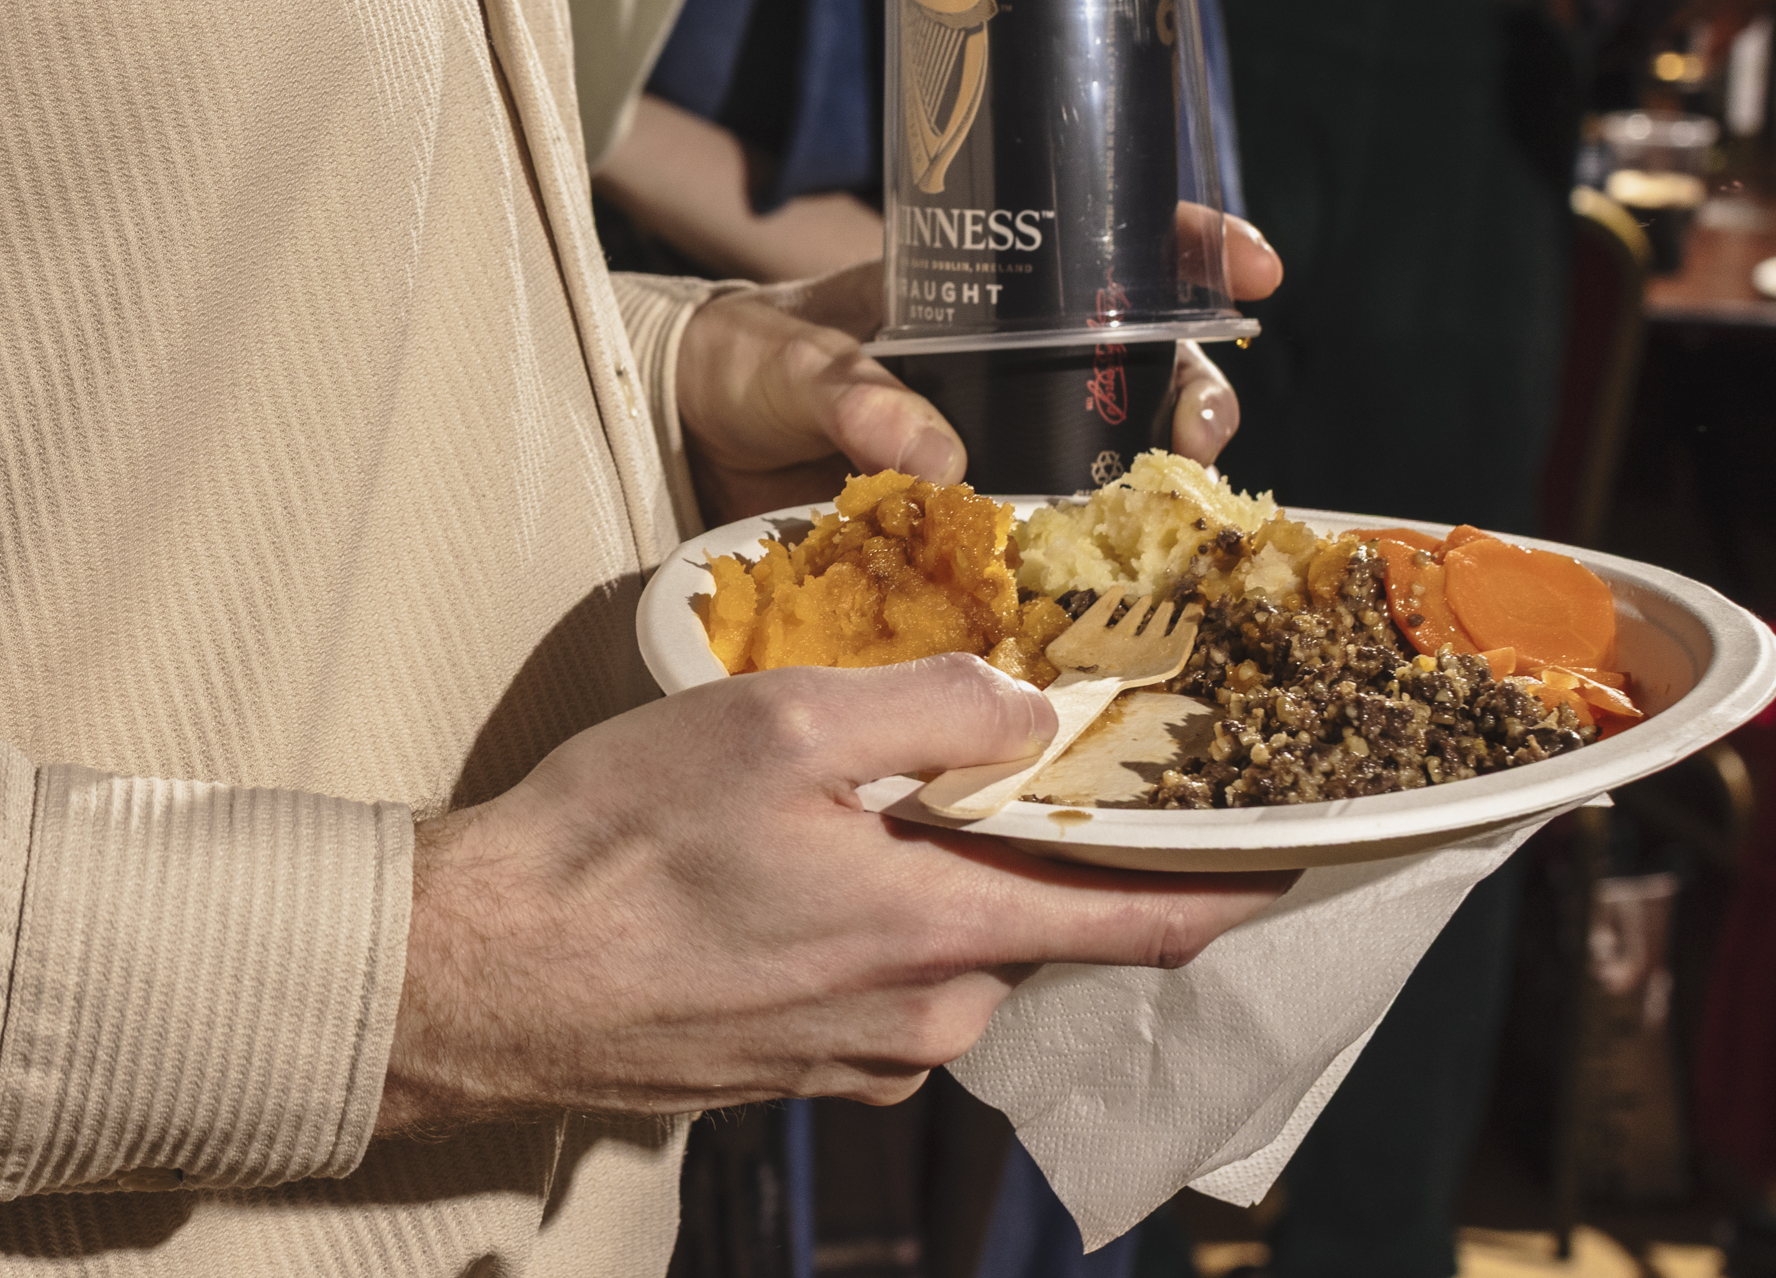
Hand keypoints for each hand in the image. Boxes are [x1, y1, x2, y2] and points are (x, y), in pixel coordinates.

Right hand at [378, 655, 1285, 1128]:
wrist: (478, 975)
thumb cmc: (616, 849)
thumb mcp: (777, 726)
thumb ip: (929, 708)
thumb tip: (1028, 712)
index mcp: (939, 932)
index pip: (1143, 925)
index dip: (1232, 883)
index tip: (1296, 847)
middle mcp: (917, 1017)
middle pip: (1039, 926)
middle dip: (1047, 852)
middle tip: (1016, 762)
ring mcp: (850, 1055)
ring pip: (951, 953)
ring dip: (946, 882)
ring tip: (879, 802)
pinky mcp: (788, 1067)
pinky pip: (878, 986)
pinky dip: (878, 923)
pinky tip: (797, 871)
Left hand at [674, 209, 1284, 515]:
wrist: (680, 437)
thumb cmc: (740, 360)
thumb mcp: (786, 361)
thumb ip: (849, 396)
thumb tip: (937, 456)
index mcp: (978, 292)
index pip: (1106, 245)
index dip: (1191, 246)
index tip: (1252, 265)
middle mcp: (1008, 364)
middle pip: (1141, 364)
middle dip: (1197, 390)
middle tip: (1198, 432)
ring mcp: (997, 440)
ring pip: (1111, 453)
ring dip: (1154, 483)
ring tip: (1168, 510)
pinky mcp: (971, 516)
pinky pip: (1046, 533)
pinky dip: (1084, 556)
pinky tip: (1108, 583)